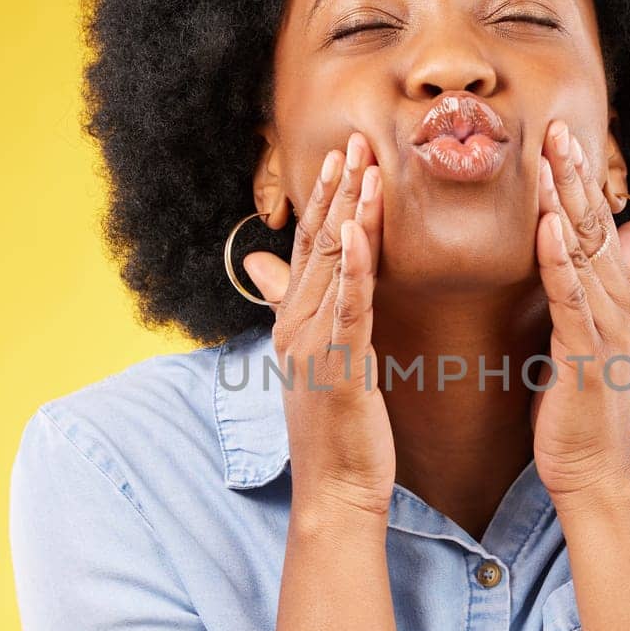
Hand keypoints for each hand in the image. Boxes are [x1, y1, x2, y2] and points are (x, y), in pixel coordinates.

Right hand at [245, 133, 394, 518]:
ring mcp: (313, 346)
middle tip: (356, 140)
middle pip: (318, 244)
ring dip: (348, 212)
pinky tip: (358, 234)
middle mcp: (296, 326)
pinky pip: (348, 309)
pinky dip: (351, 269)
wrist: (336, 490)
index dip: (326, 199)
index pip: (310, 248)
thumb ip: (295, 311)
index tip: (343, 155)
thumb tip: (265, 272)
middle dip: (337, 190)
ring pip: (332, 266)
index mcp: (295, 322)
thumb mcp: (316, 363)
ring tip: (364, 168)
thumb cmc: (338, 431)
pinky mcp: (338, 368)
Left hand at [531, 119, 629, 503]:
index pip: (596, 224)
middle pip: (595, 225)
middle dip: (574, 174)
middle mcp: (618, 304)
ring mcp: (607, 328)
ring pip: (586, 251)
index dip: (578, 178)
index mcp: (613, 297)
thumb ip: (592, 285)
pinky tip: (549, 227)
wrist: (589, 469)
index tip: (558, 134)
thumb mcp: (584, 335)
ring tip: (552, 156)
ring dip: (568, 200)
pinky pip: (572, 297)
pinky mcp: (588, 354)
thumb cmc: (576, 405)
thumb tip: (618, 239)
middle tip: (555, 125)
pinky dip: (560, 260)